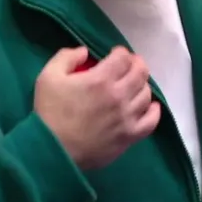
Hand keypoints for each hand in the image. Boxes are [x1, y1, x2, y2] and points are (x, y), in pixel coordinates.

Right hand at [34, 46, 159, 169]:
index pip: (123, 57)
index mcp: (101, 79)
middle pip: (140, 73)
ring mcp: (127, 117)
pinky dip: (154, 111)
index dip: (121, 52)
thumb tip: (84, 51)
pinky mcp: (130, 136)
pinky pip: (151, 121)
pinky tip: (150, 107)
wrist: (53, 151)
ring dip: (142, 85)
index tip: (115, 54)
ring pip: (146, 94)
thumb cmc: (50, 113)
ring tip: (133, 86)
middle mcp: (119, 96)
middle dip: (136, 64)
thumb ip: (66, 57)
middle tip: (128, 66)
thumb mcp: (48, 76)